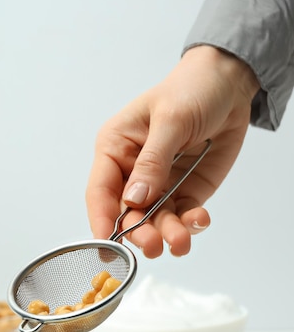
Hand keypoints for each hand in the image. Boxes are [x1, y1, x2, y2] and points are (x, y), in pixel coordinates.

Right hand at [86, 46, 259, 256]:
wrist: (230, 85)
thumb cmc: (191, 89)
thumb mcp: (171, 119)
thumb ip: (153, 161)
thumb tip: (135, 198)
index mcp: (115, 149)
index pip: (100, 191)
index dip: (102, 221)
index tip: (108, 245)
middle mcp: (132, 172)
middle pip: (127, 214)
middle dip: (140, 233)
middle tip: (155, 245)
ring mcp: (159, 186)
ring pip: (155, 222)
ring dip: (167, 234)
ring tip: (181, 241)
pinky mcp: (184, 192)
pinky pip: (182, 217)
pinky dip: (190, 224)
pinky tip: (200, 220)